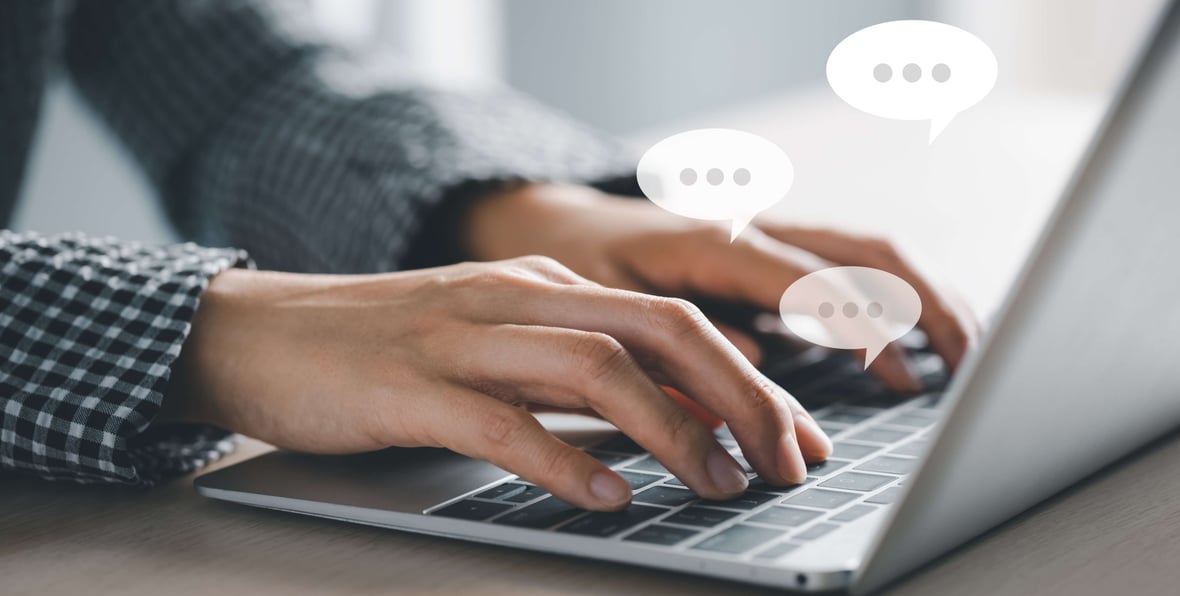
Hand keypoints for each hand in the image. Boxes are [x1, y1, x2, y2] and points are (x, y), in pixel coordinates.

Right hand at [164, 260, 830, 510]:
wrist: (260, 332)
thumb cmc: (386, 348)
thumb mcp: (496, 342)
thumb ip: (575, 369)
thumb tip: (670, 416)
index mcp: (546, 289)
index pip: (675, 322)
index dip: (751, 380)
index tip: (797, 438)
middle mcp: (517, 301)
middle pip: (661, 331)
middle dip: (742, 397)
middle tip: (787, 462)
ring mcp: (464, 340)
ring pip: (596, 368)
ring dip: (672, 430)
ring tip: (718, 484)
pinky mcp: (411, 389)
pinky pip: (502, 423)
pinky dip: (564, 459)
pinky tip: (607, 496)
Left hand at [464, 184, 979, 389]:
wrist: (558, 223)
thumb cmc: (579, 266)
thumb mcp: (608, 308)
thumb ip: (676, 341)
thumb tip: (757, 371)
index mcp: (716, 241)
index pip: (809, 280)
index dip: (859, 327)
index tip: (898, 375)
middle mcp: (755, 230)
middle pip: (865, 254)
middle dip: (925, 304)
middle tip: (968, 363)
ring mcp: (769, 238)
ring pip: (869, 255)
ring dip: (925, 297)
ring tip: (968, 352)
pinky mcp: (771, 256)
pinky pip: (849, 269)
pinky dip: (895, 300)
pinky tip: (919, 339)